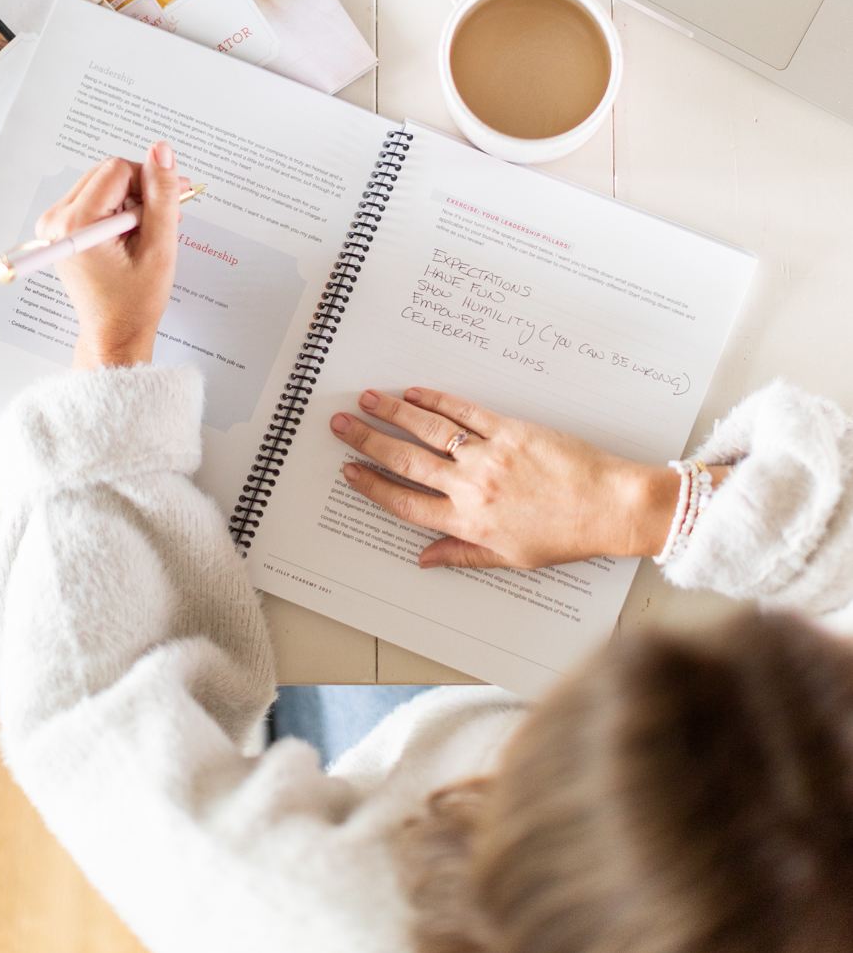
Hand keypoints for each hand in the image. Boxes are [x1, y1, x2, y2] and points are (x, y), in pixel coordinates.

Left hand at [36, 141, 187, 370]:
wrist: (114, 333)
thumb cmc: (134, 302)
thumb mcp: (159, 247)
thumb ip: (162, 196)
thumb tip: (161, 151)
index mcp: (76, 223)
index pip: (117, 170)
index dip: (151, 179)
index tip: (173, 200)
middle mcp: (57, 220)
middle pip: (107, 173)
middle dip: (142, 189)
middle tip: (167, 216)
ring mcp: (55, 224)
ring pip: (103, 184)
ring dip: (132, 199)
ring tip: (151, 230)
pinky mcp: (61, 229)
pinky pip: (95, 199)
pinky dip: (119, 208)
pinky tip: (135, 232)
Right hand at [330, 387, 688, 569]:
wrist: (611, 506)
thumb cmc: (567, 536)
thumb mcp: (510, 558)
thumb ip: (462, 554)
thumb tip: (425, 559)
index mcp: (469, 523)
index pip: (406, 504)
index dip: (373, 487)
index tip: (351, 472)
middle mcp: (471, 488)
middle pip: (406, 462)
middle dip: (368, 441)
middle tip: (341, 424)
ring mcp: (489, 456)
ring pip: (428, 431)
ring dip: (393, 413)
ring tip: (368, 400)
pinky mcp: (510, 430)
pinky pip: (464, 412)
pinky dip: (436, 401)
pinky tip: (415, 393)